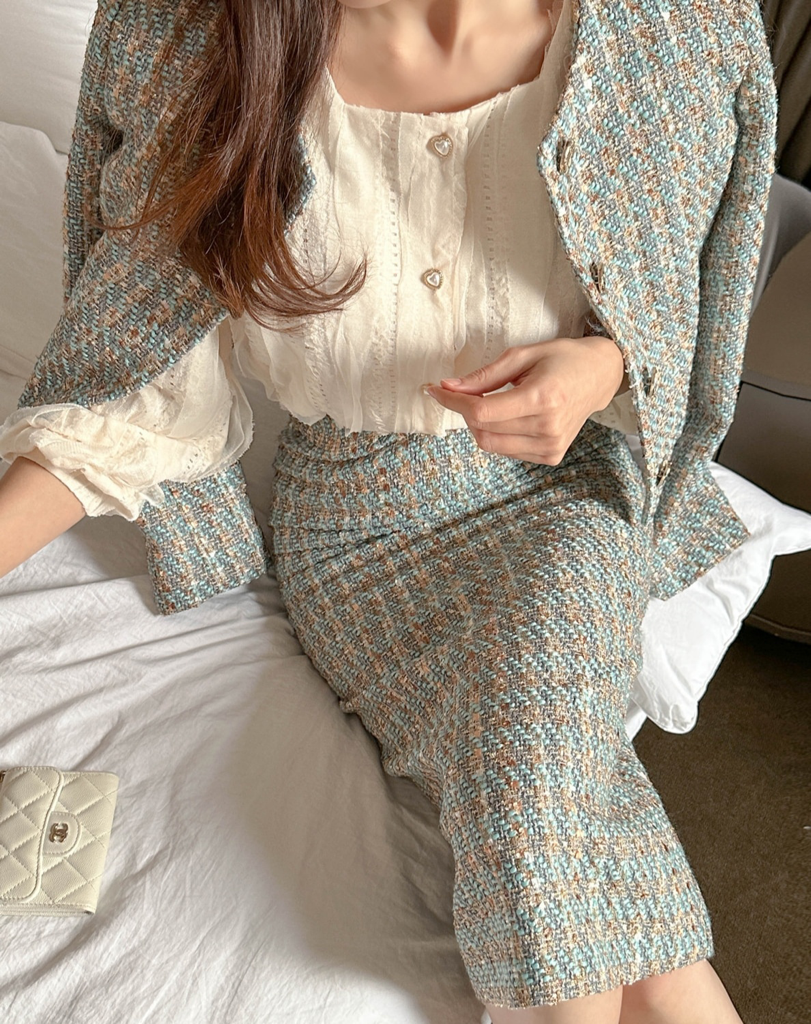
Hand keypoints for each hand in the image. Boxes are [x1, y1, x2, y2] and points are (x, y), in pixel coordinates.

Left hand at [423, 336, 628, 464]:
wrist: (600, 377)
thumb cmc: (562, 359)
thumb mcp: (522, 355)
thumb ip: (484, 375)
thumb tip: (448, 386)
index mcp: (541, 398)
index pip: (482, 412)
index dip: (453, 402)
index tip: (435, 390)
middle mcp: (547, 427)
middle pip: (482, 430)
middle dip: (464, 411)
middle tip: (464, 392)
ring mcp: (551, 446)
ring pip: (491, 444)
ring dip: (479, 425)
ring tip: (492, 402)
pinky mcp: (551, 456)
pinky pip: (507, 450)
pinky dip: (497, 434)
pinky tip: (511, 416)